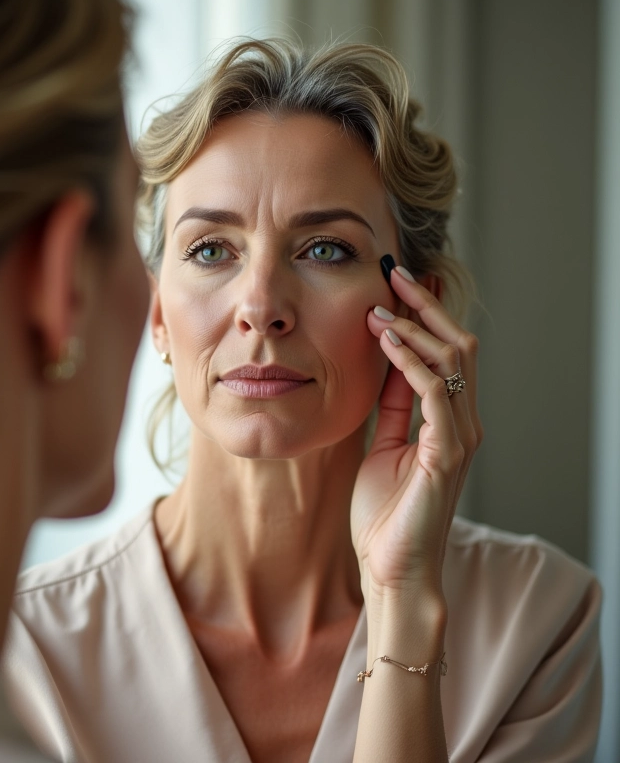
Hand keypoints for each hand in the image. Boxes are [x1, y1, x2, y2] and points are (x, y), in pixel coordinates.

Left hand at [351, 267, 481, 604]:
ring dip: (414, 328)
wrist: (390, 567)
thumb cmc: (385, 513)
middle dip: (425, 307)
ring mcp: (460, 437)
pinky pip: (434, 393)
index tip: (395, 285)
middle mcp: (462, 423)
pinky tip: (387, 343)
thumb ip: (393, 408)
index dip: (424, 316)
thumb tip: (387, 363)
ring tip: (380, 308)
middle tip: (394, 274)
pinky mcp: (448, 453)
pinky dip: (410, 362)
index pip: (446, 354)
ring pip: (452, 362)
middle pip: (457, 346)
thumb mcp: (383, 445)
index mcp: (447, 421)